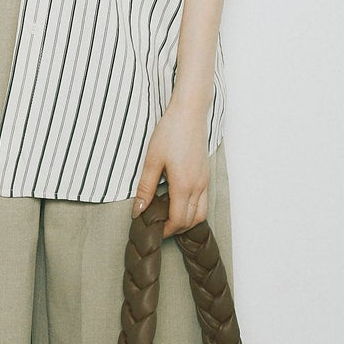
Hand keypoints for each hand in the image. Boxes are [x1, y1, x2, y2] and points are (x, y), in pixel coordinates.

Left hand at [131, 94, 210, 237]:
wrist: (189, 113)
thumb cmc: (170, 133)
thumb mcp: (152, 160)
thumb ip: (145, 188)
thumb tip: (138, 210)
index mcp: (184, 185)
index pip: (178, 220)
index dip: (166, 230)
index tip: (153, 230)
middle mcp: (198, 186)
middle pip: (192, 221)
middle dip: (176, 228)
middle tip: (158, 225)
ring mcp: (204, 181)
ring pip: (201, 213)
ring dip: (186, 220)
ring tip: (168, 215)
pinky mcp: (205, 175)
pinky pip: (202, 201)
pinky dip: (191, 208)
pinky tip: (175, 199)